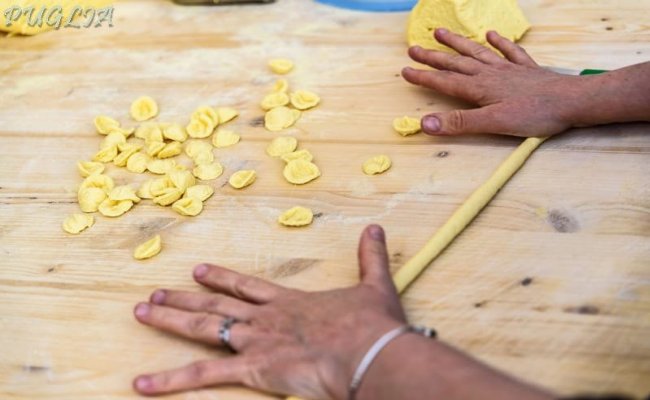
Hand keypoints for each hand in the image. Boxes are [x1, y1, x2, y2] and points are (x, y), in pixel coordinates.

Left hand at [132, 225, 405, 398]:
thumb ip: (370, 257)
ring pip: (204, 328)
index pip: (247, 287)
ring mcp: (256, 341)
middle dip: (184, 298)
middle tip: (156, 293)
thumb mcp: (375, 287)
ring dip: (171, 320)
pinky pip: (204, 375)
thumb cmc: (371, 326)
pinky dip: (170, 380)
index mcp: (290, 302)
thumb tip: (375, 228)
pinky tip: (142, 383)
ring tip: (143, 312)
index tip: (199, 270)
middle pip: (217, 304)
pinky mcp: (252, 368)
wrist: (369, 351)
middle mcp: (266, 318)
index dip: (221, 278)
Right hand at [402, 28, 586, 136]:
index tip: (405, 70)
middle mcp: (490, 74)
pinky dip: (500, 42)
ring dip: (458, 43)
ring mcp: (509, 69)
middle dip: (433, 57)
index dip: (424, 77)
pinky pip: (510, 52)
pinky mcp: (527, 70)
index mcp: (479, 88)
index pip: (445, 82)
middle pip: (456, 63)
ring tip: (441, 32)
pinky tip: (493, 34)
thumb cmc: (535, 115)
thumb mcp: (493, 123)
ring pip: (477, 52)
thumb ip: (458, 123)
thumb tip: (425, 122)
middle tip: (413, 48)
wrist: (573, 102)